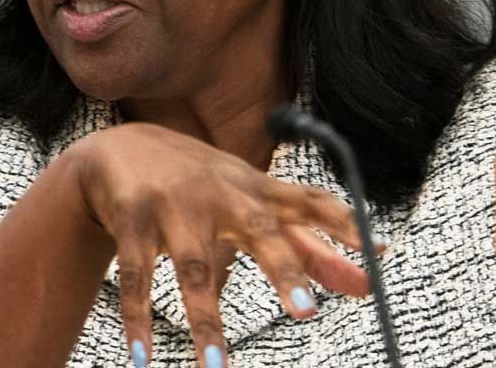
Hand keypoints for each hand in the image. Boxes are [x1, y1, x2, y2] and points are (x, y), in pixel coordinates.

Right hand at [68, 121, 372, 367]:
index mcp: (255, 189)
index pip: (308, 201)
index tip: (375, 253)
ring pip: (193, 266)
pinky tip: (142, 357)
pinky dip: (139, 318)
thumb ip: (307, 244)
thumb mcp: (252, 203)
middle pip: (258, 227)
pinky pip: (137, 275)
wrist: (120, 147)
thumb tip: (364, 283)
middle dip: (282, 266)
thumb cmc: (202, 184)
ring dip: (204, 320)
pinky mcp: (133, 219)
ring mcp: (174, 204)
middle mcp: (220, 192)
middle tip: (307, 311)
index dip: (343, 224)